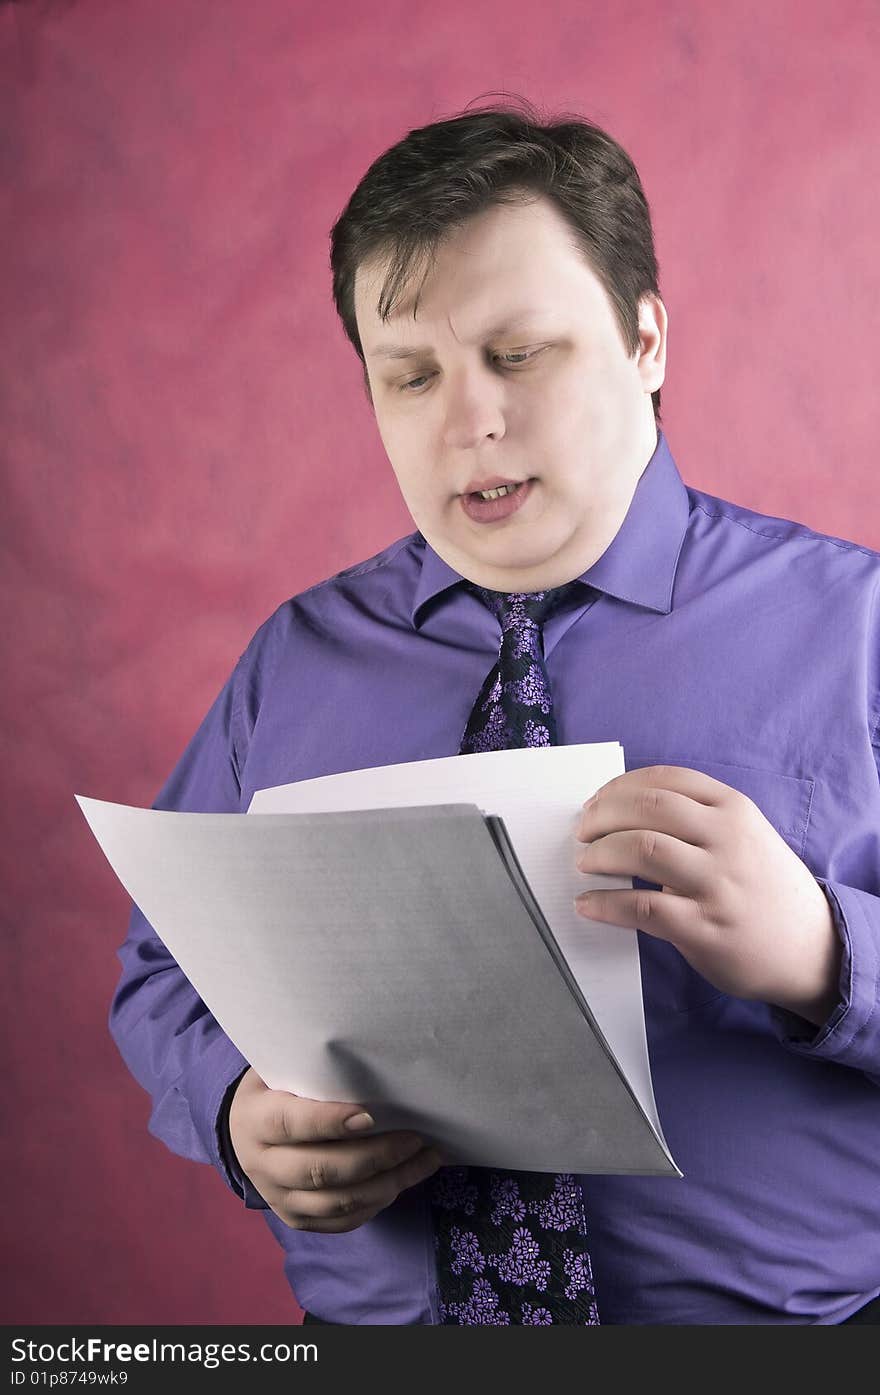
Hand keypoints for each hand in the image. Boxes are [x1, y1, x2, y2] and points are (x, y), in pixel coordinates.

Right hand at [228, 1068, 443, 1231]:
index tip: (371, 1116)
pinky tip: (401, 1182)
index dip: (330, 1122)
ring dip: (387, 1184)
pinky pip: (340, 1222)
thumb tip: (368, 1056)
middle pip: (320, 1170)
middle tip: (415, 1140)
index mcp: (255, 1120)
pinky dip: (375, 1204)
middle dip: (375, 1157)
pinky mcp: (295, 1219)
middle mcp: (262, 1165)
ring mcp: (278, 1198)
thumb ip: (311, 1070)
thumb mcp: (281, 1070)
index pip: (291, 1123)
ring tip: (424, 1161)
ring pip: (336, 1202)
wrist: (242, 1134)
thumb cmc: (275, 1090)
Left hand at [574, 764, 841, 1025]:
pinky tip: (589, 904)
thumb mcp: (744, 835)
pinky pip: (642, 907)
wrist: (812, 949)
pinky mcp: (704, 927)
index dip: (619, 787)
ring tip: (585, 863)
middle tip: (582, 831)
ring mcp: (717, 883)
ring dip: (600, 854)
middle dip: (602, 815)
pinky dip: (606, 903)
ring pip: (642, 849)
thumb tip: (621, 811)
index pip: (665, 779)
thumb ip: (697, 819)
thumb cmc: (763, 887)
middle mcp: (727, 839)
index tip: (596, 801)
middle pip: (647, 808)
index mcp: (733, 809)